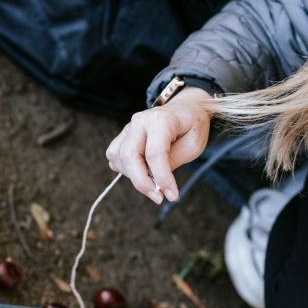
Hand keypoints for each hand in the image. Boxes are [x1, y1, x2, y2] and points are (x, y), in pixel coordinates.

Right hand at [106, 87, 211, 203]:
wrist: (185, 110)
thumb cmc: (191, 128)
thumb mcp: (193, 146)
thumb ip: (172, 162)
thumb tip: (155, 182)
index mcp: (161, 119)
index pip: (155, 153)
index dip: (162, 178)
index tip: (172, 196)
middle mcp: (140, 121)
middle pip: (129, 155)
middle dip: (142, 182)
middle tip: (159, 198)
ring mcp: (129, 127)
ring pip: (118, 157)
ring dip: (133, 177)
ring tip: (154, 182)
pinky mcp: (123, 135)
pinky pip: (115, 156)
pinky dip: (126, 170)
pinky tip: (143, 172)